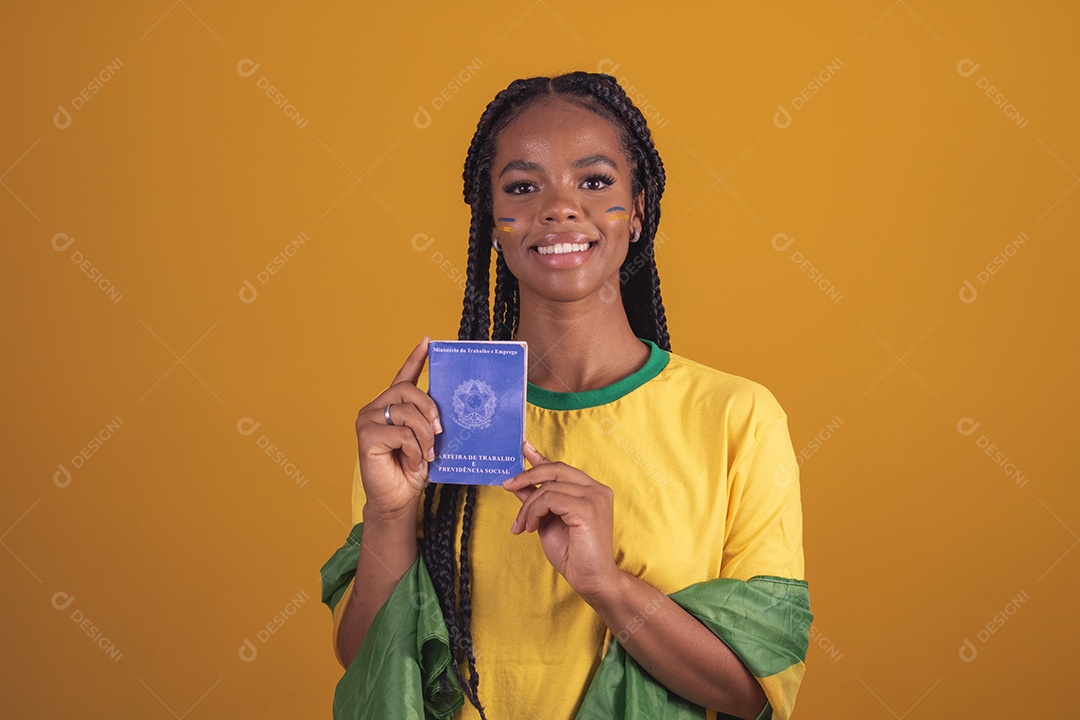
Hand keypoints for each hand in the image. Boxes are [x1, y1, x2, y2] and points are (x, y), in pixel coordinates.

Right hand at [355, 336, 441, 517]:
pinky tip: (415, 461)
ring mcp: (367, 420)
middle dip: (429, 409)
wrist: (398, 499)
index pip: (403, 376)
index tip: (429, 341)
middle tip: (440, 431)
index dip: (416, 358)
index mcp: (392, 406)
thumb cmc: (411, 470)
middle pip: (406, 390)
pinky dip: (415, 448)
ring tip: (427, 453)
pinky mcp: (365, 436)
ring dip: (425, 435)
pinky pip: (400, 432)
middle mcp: (376, 408)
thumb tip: (447, 406)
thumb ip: (429, 419)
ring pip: (406, 412)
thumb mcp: (426, 439)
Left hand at [502, 442, 619, 599]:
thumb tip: (518, 483)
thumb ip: (537, 499)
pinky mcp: (588, 509)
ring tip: (522, 526)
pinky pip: (550, 499)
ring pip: (548, 486)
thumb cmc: (574, 553)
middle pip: (555, 469)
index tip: (523, 448)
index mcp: (591, 489)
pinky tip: (530, 527)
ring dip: (528, 507)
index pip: (562, 467)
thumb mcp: (548, 520)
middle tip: (507, 485)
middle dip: (527, 475)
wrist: (592, 580)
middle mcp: (597, 489)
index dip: (540, 458)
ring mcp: (594, 497)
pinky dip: (534, 511)